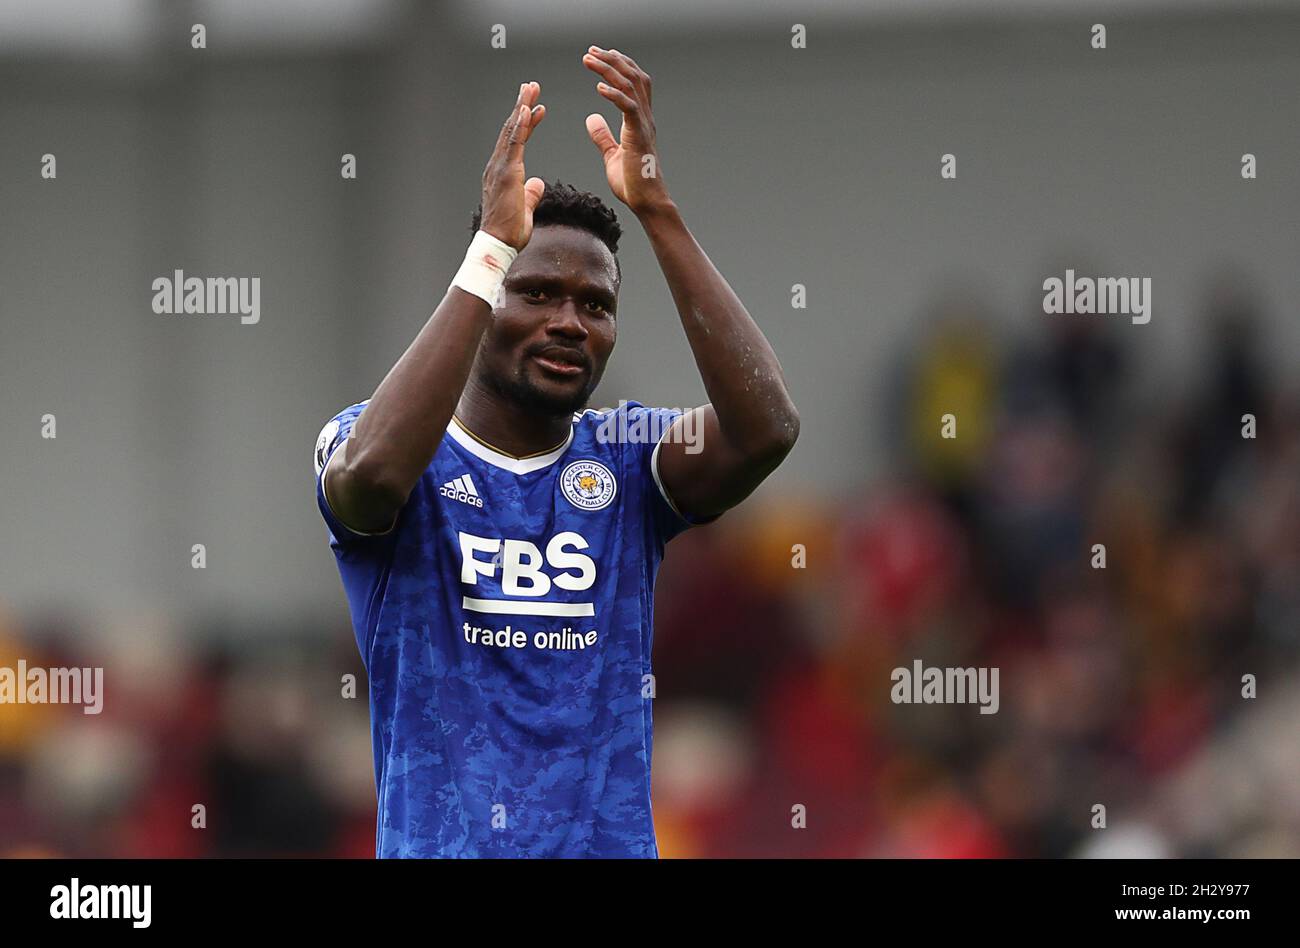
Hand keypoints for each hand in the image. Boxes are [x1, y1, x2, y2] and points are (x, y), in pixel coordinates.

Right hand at [480, 81, 547, 250]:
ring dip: (522, 108)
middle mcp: (498, 166)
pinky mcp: (506, 173)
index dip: (526, 123)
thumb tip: (537, 185)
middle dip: (522, 106)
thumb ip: (530, 195)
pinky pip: (514, 145)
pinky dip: (520, 126)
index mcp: (503, 173)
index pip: (515, 142)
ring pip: (512, 132)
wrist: (497, 245)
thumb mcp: (525, 210)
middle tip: (530, 86)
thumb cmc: (508, 233)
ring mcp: (500, 168)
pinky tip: (527, 109)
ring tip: (530, 89)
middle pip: (511, 130)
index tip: (535, 108)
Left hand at [582, 47, 671, 214]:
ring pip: (631, 86)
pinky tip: (599, 88)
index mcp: (640, 120)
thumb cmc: (633, 184)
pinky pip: (628, 108)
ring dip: (609, 70)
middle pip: (633, 77)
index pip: (634, 83)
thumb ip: (603, 136)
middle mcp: (645, 118)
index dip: (619, 65)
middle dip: (612, 60)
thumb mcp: (612, 155)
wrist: (647, 203)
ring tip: (590, 59)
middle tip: (591, 50)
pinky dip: (614, 95)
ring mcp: (643, 126)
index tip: (599, 55)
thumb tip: (591, 119)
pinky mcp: (638, 137)